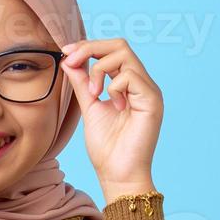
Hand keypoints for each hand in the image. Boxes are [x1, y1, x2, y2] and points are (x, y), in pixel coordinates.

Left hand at [59, 38, 162, 196]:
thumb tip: (69, 60)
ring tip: (93, 92)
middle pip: (120, 44)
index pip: (112, 50)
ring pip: (124, 55)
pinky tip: (113, 105)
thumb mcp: (89, 108)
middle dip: (90, 47)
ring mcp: (149, 91)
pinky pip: (130, 76)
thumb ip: (82, 84)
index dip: (88, 46)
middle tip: (72, 60)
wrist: (118, 174)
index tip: (66, 52)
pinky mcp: (153, 100)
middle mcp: (142, 84)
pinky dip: (113, 86)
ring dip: (100, 69)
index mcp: (129, 85)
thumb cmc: (107, 148)